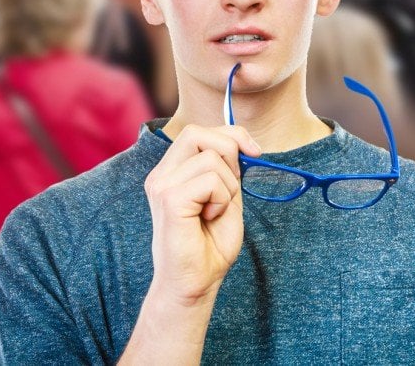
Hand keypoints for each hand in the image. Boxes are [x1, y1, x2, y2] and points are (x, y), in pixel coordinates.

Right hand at [143, 124, 261, 307]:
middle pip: (197, 133)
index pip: (197, 131)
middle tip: (232, 188)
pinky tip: (209, 218)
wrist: (194, 283)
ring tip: (215, 211)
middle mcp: (160, 174)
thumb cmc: (208, 245)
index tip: (254, 153)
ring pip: (211, 159)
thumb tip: (242, 143)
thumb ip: (227, 169)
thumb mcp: (225, 196)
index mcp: (170, 171)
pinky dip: (221, 199)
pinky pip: (211, 181)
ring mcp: (162, 185)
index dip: (230, 135)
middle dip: (229, 151)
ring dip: (228, 187)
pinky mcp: (170, 200)